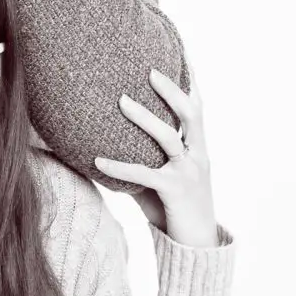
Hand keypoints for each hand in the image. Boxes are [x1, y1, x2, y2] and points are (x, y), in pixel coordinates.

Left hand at [95, 68, 218, 247]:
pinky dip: (119, 166)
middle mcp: (198, 155)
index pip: (198, 105)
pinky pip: (144, 175)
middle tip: (149, 70)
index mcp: (198, 147)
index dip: (191, 77)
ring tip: (121, 100)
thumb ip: (144, 154)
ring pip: (169, 138)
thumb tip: (104, 138)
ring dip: (145, 118)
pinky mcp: (175, 192)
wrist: (196, 246)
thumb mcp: (163, 174)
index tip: (181, 49)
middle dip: (172, 90)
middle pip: (191, 114)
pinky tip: (97, 160)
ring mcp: (188, 173)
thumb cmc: (175, 206)